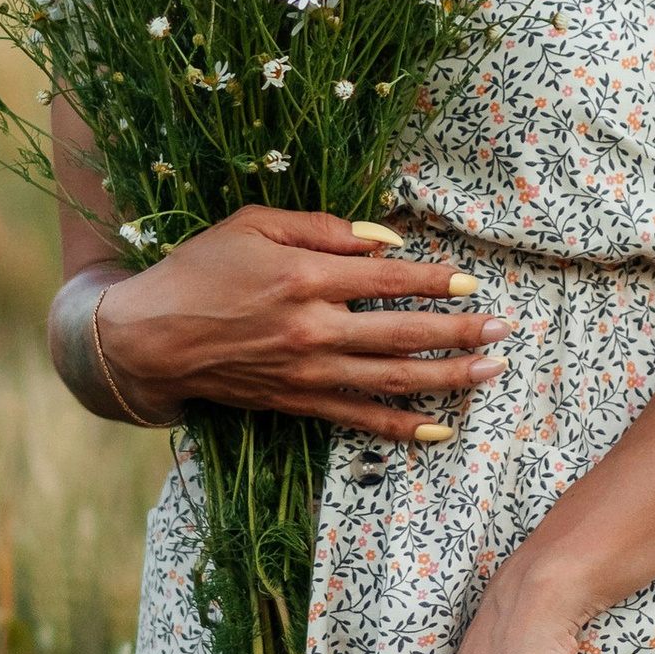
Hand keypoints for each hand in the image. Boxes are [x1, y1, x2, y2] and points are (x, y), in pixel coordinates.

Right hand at [91, 207, 506, 442]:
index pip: (387, 279)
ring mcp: (307, 372)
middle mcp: (312, 329)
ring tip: (490, 372)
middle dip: (459, 331)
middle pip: (402, 333)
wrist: (150, 337)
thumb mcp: (254, 225)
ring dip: (447, 377)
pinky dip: (400, 425)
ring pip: (391, 379)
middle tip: (505, 329)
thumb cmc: (201, 269)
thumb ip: (324, 229)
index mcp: (304, 278)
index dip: (434, 280)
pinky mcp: (297, 402)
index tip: (472, 280)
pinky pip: (358, 417)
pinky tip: (439, 428)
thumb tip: (387, 240)